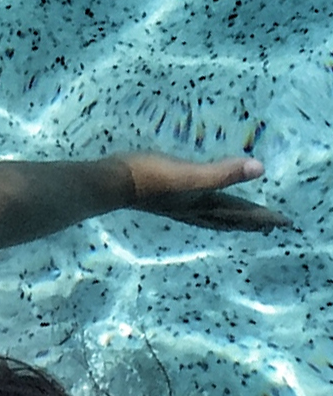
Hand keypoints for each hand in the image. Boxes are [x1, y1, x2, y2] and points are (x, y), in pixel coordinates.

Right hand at [116, 153, 291, 231]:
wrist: (109, 183)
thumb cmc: (148, 177)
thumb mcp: (187, 174)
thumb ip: (222, 172)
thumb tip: (260, 168)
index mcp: (200, 204)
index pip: (238, 213)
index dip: (262, 217)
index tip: (285, 223)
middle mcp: (191, 208)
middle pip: (228, 219)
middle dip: (249, 223)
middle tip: (271, 227)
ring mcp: (176, 204)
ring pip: (211, 216)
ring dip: (229, 219)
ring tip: (241, 220)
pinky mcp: (163, 195)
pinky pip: (195, 207)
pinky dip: (206, 209)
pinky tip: (199, 203)